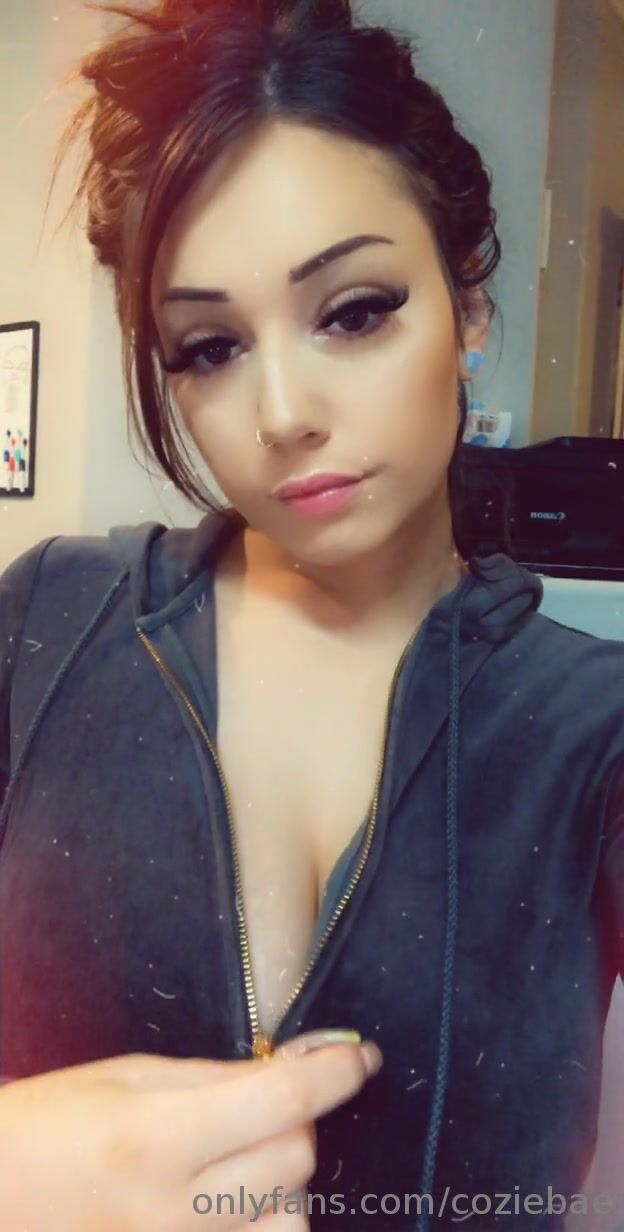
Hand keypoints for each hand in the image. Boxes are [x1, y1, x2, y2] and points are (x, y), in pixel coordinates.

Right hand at [0, 1034, 381, 1230]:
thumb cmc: (44, 1125)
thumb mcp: (122, 1077)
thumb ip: (211, 1077)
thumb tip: (289, 1070)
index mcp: (157, 1138)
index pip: (284, 1101)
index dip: (336, 1072)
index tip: (360, 1056)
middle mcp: (176, 1210)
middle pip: (296, 1159)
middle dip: (297, 1119)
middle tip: (266, 1100)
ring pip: (292, 1221)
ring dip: (285, 1182)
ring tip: (246, 1159)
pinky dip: (264, 1224)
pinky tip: (238, 1200)